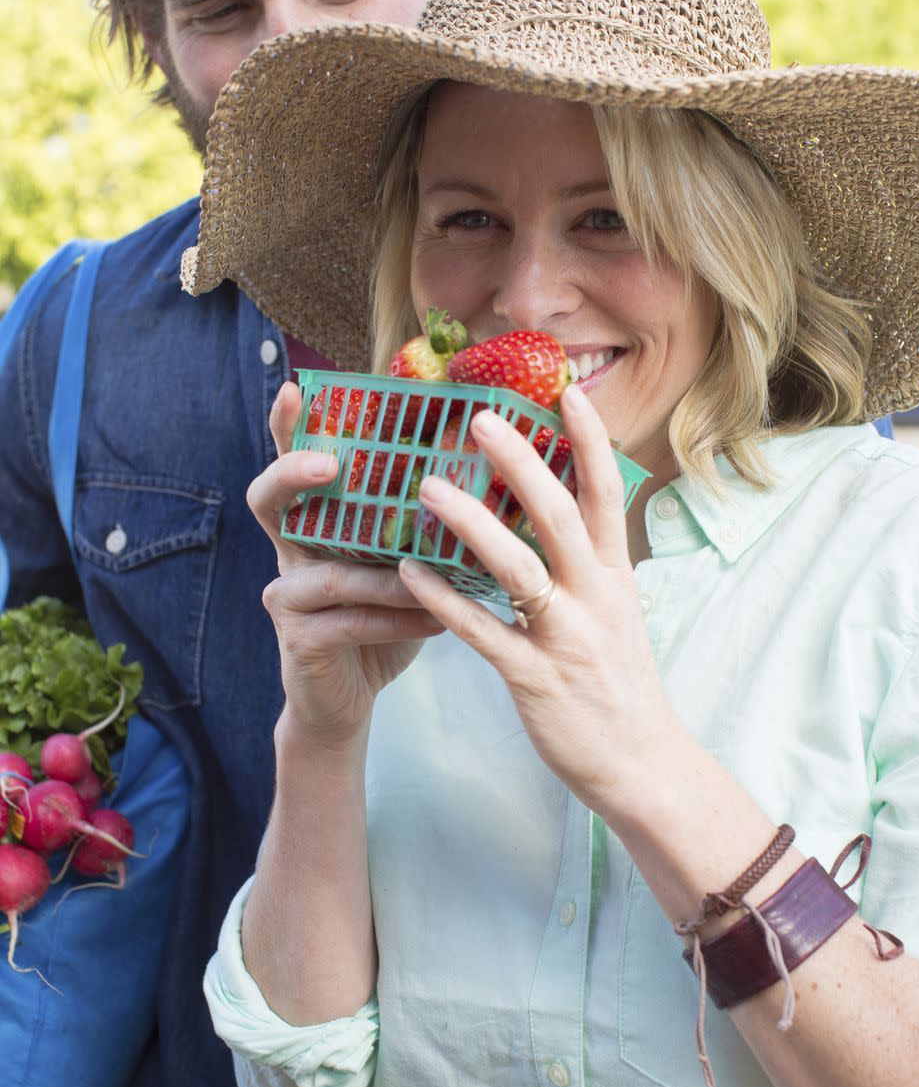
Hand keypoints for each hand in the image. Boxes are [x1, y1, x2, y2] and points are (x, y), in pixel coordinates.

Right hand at [248, 382, 442, 751]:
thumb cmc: (382, 618)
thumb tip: (481, 462)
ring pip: (326, 572)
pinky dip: (396, 620)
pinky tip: (436, 622)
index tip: (294, 387)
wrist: (350, 699)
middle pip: (269, 499)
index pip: (294, 461)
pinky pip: (348, 623)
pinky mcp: (300, 642)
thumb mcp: (402, 561)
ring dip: (382, 572)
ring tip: (432, 569)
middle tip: (329, 463)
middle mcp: (290, 551)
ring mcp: (288, 597)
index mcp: (315, 522)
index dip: (288, 426)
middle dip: (295, 474)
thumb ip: (420, 519)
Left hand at [396, 383, 681, 819]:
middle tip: (478, 417)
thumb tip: (555, 510)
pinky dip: (443, 600)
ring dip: (471, 523)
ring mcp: (565, 638)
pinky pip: (482, 632)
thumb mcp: (615, 612)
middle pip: (560, 515)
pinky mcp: (533, 679)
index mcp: (615, 575)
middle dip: (521, 462)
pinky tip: (407, 572)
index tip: (569, 391)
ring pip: (518, 568)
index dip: (590, 440)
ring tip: (427, 487)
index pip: (608, 493)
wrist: (640, 764)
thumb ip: (587, 563)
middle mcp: (595, 597)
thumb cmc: (618, 682)